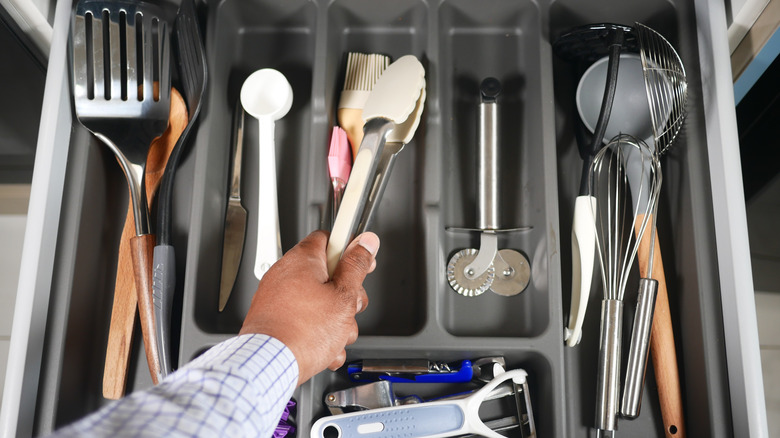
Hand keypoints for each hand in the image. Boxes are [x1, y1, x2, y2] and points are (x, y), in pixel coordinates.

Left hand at [239, 230, 378, 384]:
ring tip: (335, 335)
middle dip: (346, 295)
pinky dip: (317, 334)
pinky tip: (324, 348)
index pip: (330, 239)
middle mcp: (286, 274)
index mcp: (302, 260)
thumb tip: (366, 242)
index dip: (351, 249)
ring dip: (335, 321)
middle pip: (329, 275)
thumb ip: (357, 267)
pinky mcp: (275, 320)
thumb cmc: (302, 332)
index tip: (363, 260)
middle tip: (349, 307)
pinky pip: (304, 321)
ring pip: (320, 303)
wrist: (270, 366)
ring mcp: (278, 298)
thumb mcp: (343, 296)